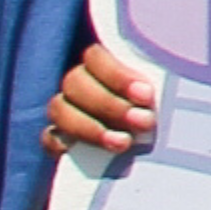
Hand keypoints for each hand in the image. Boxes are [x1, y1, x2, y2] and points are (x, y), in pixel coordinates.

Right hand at [46, 42, 160, 162]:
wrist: (157, 151)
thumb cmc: (161, 112)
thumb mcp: (157, 98)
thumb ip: (151, 91)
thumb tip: (155, 95)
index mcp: (104, 64)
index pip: (94, 56)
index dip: (117, 75)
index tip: (145, 95)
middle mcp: (80, 83)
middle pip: (75, 81)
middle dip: (109, 104)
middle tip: (143, 121)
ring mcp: (65, 110)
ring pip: (60, 109)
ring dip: (90, 127)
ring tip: (123, 143)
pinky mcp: (58, 139)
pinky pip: (49, 138)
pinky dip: (61, 144)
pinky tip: (83, 152)